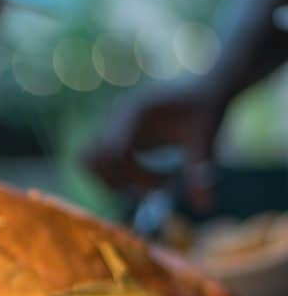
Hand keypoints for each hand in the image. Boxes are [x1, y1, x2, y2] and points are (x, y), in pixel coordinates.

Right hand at [83, 82, 227, 208]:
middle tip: (151, 191)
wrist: (204, 87)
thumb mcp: (205, 140)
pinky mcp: (113, 136)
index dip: (129, 176)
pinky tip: (147, 177)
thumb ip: (199, 173)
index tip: (159, 190)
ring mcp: (110, 126)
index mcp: (134, 112)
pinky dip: (118, 177)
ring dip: (114, 181)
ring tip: (151, 183)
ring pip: (90, 163)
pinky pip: (99, 163)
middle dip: (116, 182)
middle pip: (91, 159)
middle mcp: (115, 117)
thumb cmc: (206, 109)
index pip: (111, 151)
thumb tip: (204, 208)